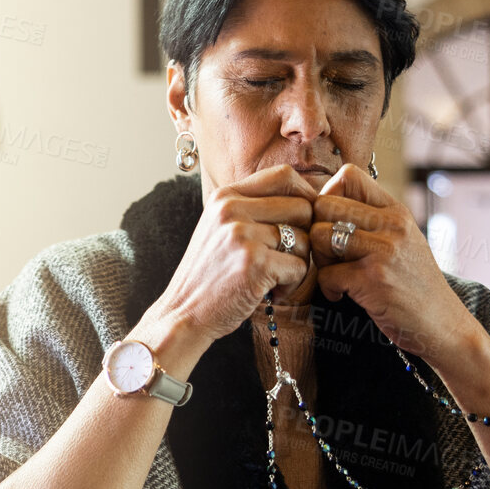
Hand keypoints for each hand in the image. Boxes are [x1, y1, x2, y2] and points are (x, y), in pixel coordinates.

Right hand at [132, 165, 314, 359]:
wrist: (183, 313)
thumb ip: (252, 209)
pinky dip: (292, 285)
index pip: (283, 176)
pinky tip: (271, 293)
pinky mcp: (254, 263)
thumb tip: (306, 197)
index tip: (305, 219)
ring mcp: (242, 235)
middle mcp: (232, 209)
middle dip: (306, 235)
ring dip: (299, 264)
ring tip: (275, 279)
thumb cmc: (208, 276)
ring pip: (305, 239)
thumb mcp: (219, 229)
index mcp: (225, 196)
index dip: (306, 194)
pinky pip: (300, 267)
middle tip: (289, 257)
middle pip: (302, 206)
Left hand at [309, 164, 479, 358]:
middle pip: (323, 205)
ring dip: (320, 259)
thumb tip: (321, 200)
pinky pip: (326, 273)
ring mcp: (384, 250)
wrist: (443, 324)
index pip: (348, 174)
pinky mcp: (373, 279)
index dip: (328, 195)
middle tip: (330, 255)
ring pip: (319, 235)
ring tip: (336, 273)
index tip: (331, 222)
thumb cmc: (413, 284)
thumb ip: (370, 220)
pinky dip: (328, 288)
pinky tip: (341, 294)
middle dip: (317, 230)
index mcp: (396, 211)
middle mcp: (392, 224)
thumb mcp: (402, 240)